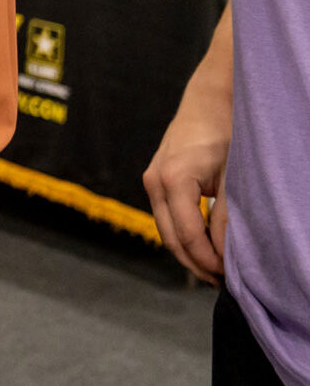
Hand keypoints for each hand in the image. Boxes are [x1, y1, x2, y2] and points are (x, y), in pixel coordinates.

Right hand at [144, 99, 230, 283]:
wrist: (207, 102)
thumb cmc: (224, 133)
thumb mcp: (232, 177)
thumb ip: (226, 217)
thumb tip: (224, 255)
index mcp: (173, 180)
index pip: (188, 235)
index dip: (208, 260)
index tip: (230, 277)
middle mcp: (154, 183)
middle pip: (170, 237)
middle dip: (195, 264)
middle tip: (222, 283)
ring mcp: (151, 181)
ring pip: (166, 230)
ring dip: (188, 252)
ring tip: (215, 269)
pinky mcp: (155, 180)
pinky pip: (167, 217)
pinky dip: (183, 235)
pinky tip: (204, 245)